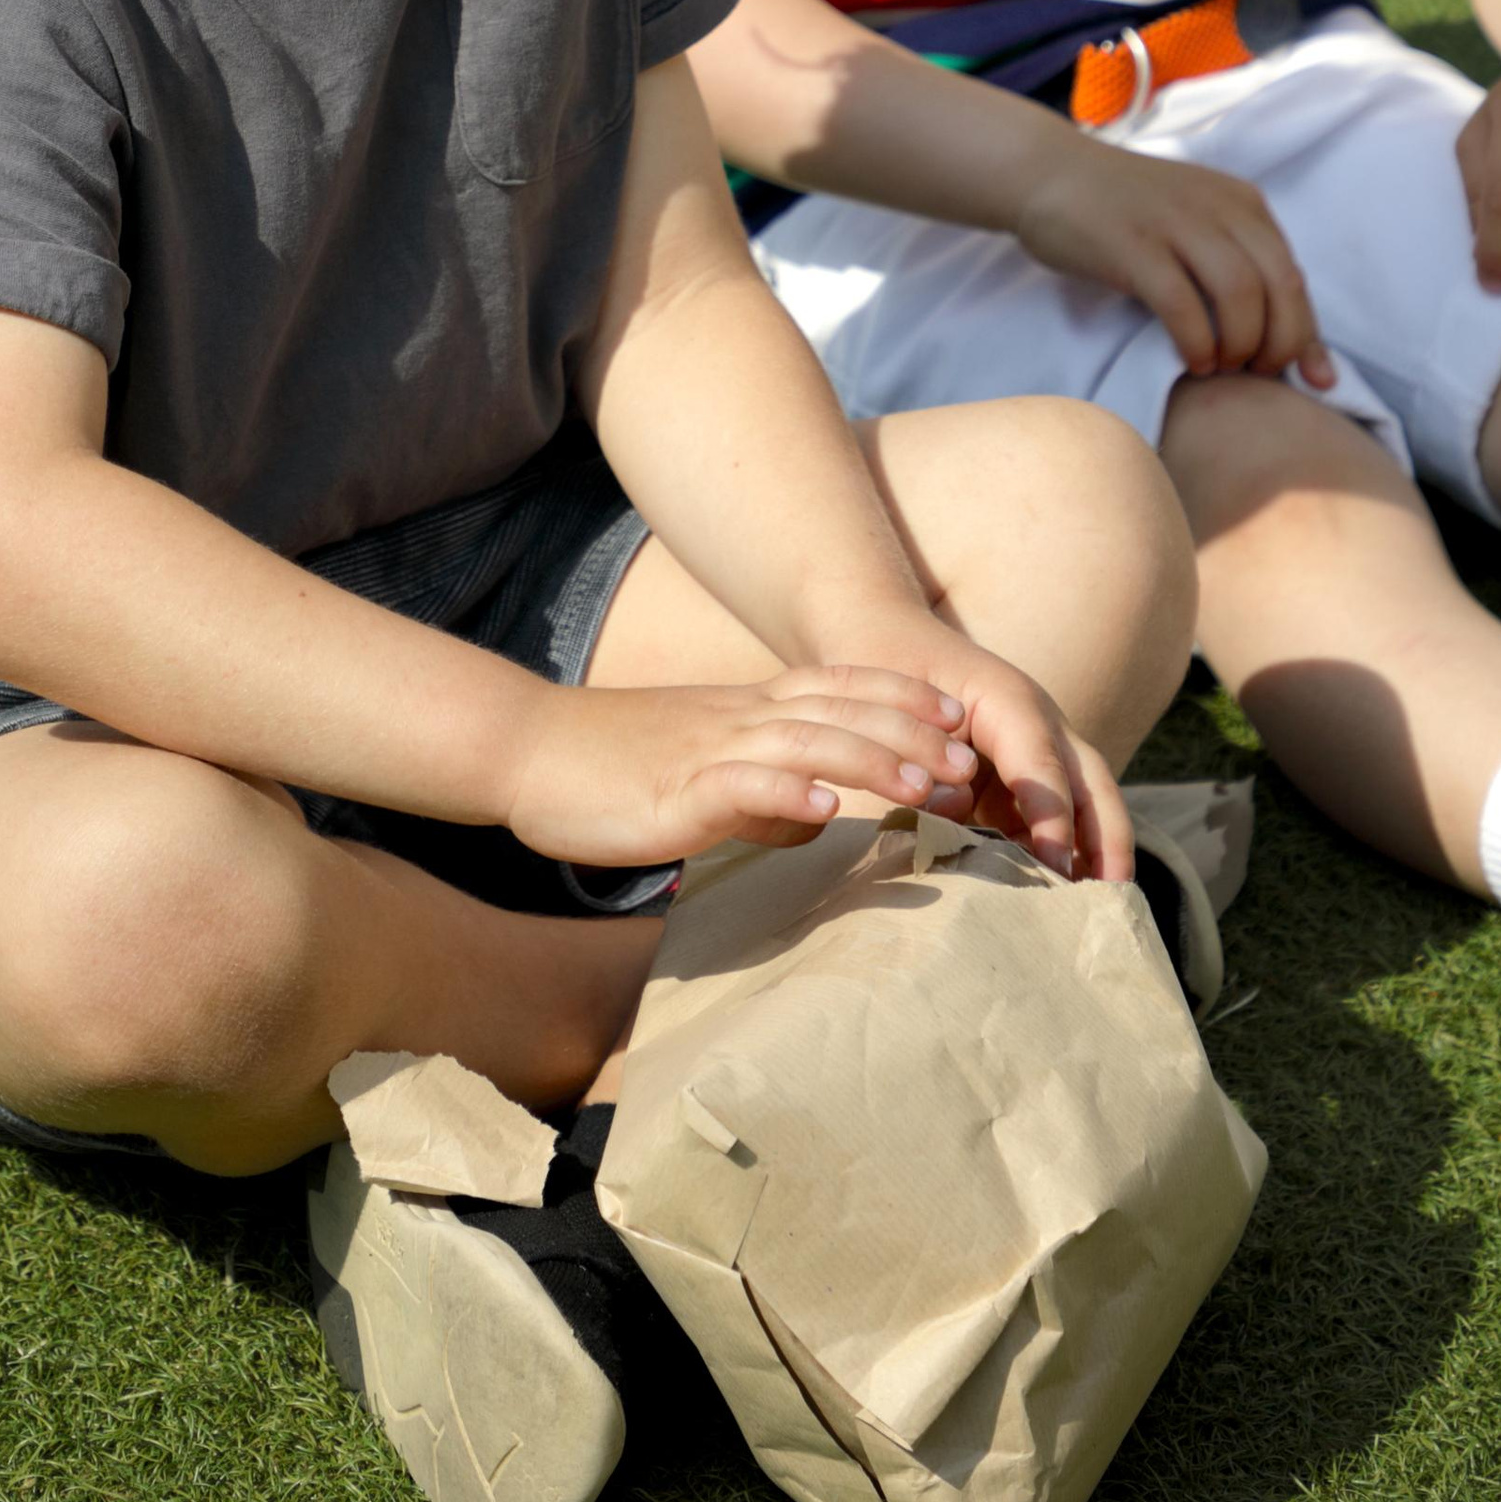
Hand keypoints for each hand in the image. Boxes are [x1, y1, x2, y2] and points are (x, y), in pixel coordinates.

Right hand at [502, 666, 992, 867]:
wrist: (528, 748)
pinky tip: (821, 806)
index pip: (842, 687)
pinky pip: (736, 784)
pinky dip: (783, 790)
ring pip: (804, 741)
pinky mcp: (673, 790)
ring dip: (871, 759)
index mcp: (749, 709)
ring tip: (926, 786)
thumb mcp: (703, 773)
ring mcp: (708, 750)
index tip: (961, 718)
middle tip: (972, 764)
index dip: (904, 698)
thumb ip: (764, 789)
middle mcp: (740, 718)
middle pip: (842, 710)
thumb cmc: (612, 765)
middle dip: (913, 733)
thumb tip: (816, 814)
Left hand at [885, 628, 1136, 884]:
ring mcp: (1039, 748)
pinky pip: (1058, 814)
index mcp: (1010, 702)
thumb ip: (924, 772)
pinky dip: (1067, 852)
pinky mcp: (1024, 774)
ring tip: (1094, 912)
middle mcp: (1039, 724)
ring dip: (1094, 853)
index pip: (1041, 765)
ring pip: (1086, 802)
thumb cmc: (890, 678)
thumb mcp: (898, 720)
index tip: (1053, 866)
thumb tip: (948, 820)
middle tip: (1111, 899)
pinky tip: (1059, 897)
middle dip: (1107, 841)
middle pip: (1091, 783)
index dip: (1051, 818)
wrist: (888, 639)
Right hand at [1014, 126, 1332, 388]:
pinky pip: (1182, 304)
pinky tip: (1192, 360)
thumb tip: (1297, 342)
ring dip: (1240, 344)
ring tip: (1222, 366)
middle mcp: (1216, 206)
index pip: (1294, 275)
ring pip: (1239, 293)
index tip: (1312, 380)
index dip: (1308, 333)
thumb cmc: (1129, 213)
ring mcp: (1173, 223)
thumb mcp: (1197, 223)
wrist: (1050, 172)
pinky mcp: (1131, 246)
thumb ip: (1243, 267)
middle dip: (1281, 344)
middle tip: (1258, 373)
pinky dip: (1197, 342)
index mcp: (1241, 202)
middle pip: (1278, 285)